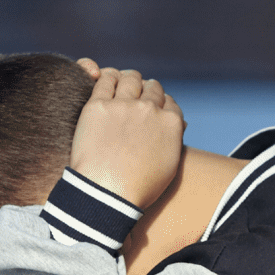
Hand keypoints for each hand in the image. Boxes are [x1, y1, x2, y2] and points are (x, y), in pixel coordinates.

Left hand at [68, 58, 184, 207]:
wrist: (107, 196)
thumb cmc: (138, 188)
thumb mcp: (169, 166)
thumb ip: (174, 139)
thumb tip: (177, 124)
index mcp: (171, 123)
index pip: (170, 103)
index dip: (161, 105)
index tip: (153, 109)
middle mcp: (150, 109)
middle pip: (152, 88)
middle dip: (146, 91)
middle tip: (137, 95)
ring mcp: (123, 105)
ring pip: (130, 79)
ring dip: (129, 80)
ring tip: (122, 85)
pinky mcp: (97, 106)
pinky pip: (104, 81)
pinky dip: (107, 78)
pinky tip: (103, 81)